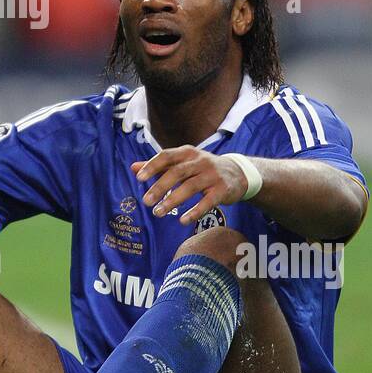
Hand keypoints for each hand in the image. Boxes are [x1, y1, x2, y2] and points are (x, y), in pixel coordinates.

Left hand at [131, 147, 250, 226]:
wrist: (237, 173)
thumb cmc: (202, 168)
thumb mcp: (183, 163)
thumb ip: (159, 166)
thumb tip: (133, 168)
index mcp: (187, 152)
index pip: (167, 156)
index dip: (152, 166)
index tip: (139, 178)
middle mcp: (200, 161)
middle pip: (177, 172)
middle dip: (160, 187)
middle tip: (146, 201)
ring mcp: (212, 175)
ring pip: (190, 187)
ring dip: (173, 200)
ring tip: (158, 212)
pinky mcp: (222, 190)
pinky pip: (207, 202)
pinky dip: (194, 211)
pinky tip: (182, 220)